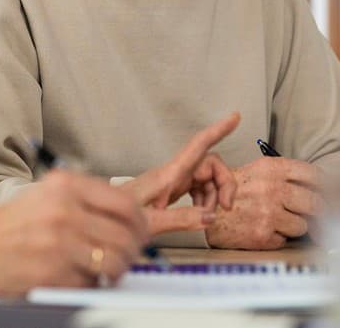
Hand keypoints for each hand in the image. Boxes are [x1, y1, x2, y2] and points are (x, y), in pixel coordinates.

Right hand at [0, 170, 147, 295]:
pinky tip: (84, 276)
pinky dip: (94, 283)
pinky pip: (92, 282)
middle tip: (130, 252)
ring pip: (115, 261)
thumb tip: (130, 213)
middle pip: (125, 235)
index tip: (140, 230)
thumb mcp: (51, 194)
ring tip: (111, 268)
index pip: (125, 203)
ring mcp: (60, 244)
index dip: (140, 221)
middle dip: (134, 249)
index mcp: (67, 186)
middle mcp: (65, 212)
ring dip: (119, 268)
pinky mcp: (55, 274)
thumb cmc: (15, 223)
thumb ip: (88, 197)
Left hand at [124, 112, 239, 234]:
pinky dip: (205, 201)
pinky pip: (197, 188)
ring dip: (214, 196)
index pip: (198, 145)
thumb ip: (182, 219)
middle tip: (226, 207)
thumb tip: (212, 217)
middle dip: (225, 182)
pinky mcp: (171, 189)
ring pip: (206, 178)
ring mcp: (173, 180)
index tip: (234, 118)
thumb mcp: (151, 222)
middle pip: (211, 164)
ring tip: (208, 217)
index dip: (218, 130)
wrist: (105, 217)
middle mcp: (173, 172)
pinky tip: (199, 214)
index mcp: (169, 173)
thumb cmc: (119, 216)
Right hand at [205, 157, 322, 249]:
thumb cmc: (231, 191)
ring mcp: (268, 214)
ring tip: (280, 221)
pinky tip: (266, 230)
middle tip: (312, 212)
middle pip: (315, 203)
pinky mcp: (263, 235)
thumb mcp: (256, 170)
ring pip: (303, 225)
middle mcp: (271, 189)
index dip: (323, 184)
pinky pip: (286, 240)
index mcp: (270, 169)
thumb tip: (317, 183)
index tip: (324, 191)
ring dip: (295, 226)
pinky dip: (279, 237)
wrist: (205, 212)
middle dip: (316, 209)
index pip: (312, 174)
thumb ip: (284, 174)